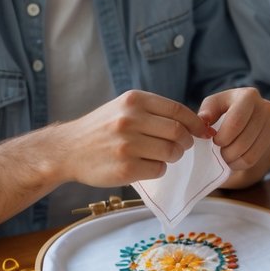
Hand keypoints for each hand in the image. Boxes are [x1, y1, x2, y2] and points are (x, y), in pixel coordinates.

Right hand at [57, 90, 209, 185]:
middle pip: (178, 132)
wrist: (68, 150)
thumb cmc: (101, 129)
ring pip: (171, 152)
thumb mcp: (123, 108)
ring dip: (173, 157)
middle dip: (186, 142)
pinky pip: (159, 170)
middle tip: (181, 147)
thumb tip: (193, 122)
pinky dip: (159, 169)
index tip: (202, 131)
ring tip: (161, 156)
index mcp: (134, 100)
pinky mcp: (125, 168)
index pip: (177, 110)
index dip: (195, 122)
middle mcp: (130, 119)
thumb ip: (153, 111)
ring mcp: (127, 144)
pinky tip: (146, 166)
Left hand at [198, 86, 269, 173]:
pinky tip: (233, 160)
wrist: (250, 112)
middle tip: (218, 151)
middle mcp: (263, 108)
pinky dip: (240, 163)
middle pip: (244, 139)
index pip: (237, 121)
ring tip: (224, 156)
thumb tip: (203, 120)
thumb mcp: (214, 103)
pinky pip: (254, 158)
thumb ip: (207, 111)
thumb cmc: (226, 107)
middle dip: (227, 151)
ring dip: (233, 159)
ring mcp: (269, 124)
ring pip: (250, 152)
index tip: (215, 140)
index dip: (223, 136)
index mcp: (248, 96)